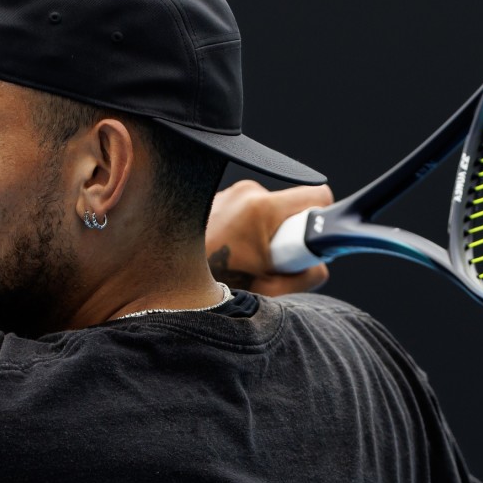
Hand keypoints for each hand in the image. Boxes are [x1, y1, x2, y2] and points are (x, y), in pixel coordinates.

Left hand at [206, 180, 333, 295]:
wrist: (161, 278)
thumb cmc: (213, 286)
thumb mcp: (268, 290)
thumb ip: (306, 275)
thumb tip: (318, 263)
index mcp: (261, 208)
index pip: (319, 198)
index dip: (322, 224)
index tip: (305, 249)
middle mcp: (246, 192)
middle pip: (293, 208)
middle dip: (290, 237)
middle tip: (269, 265)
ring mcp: (228, 193)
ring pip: (269, 212)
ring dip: (265, 236)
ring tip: (242, 263)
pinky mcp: (216, 199)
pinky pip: (247, 212)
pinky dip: (246, 233)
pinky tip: (228, 254)